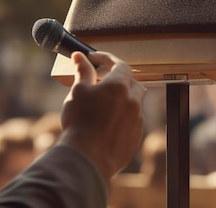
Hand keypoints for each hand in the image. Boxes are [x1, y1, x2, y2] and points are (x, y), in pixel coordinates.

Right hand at [58, 51, 144, 181]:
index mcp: (120, 86)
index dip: (106, 59)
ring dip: (121, 100)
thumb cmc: (80, 122)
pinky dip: (123, 118)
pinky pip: (132, 121)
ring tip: (102, 105)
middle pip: (131, 83)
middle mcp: (133, 101)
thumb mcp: (78, 92)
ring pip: (133, 103)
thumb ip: (83, 72)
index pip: (119, 64)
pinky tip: (107, 123)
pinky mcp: (136, 137)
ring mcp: (137, 120)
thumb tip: (80, 57)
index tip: (94, 58)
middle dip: (117, 79)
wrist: (86, 158)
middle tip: (99, 82)